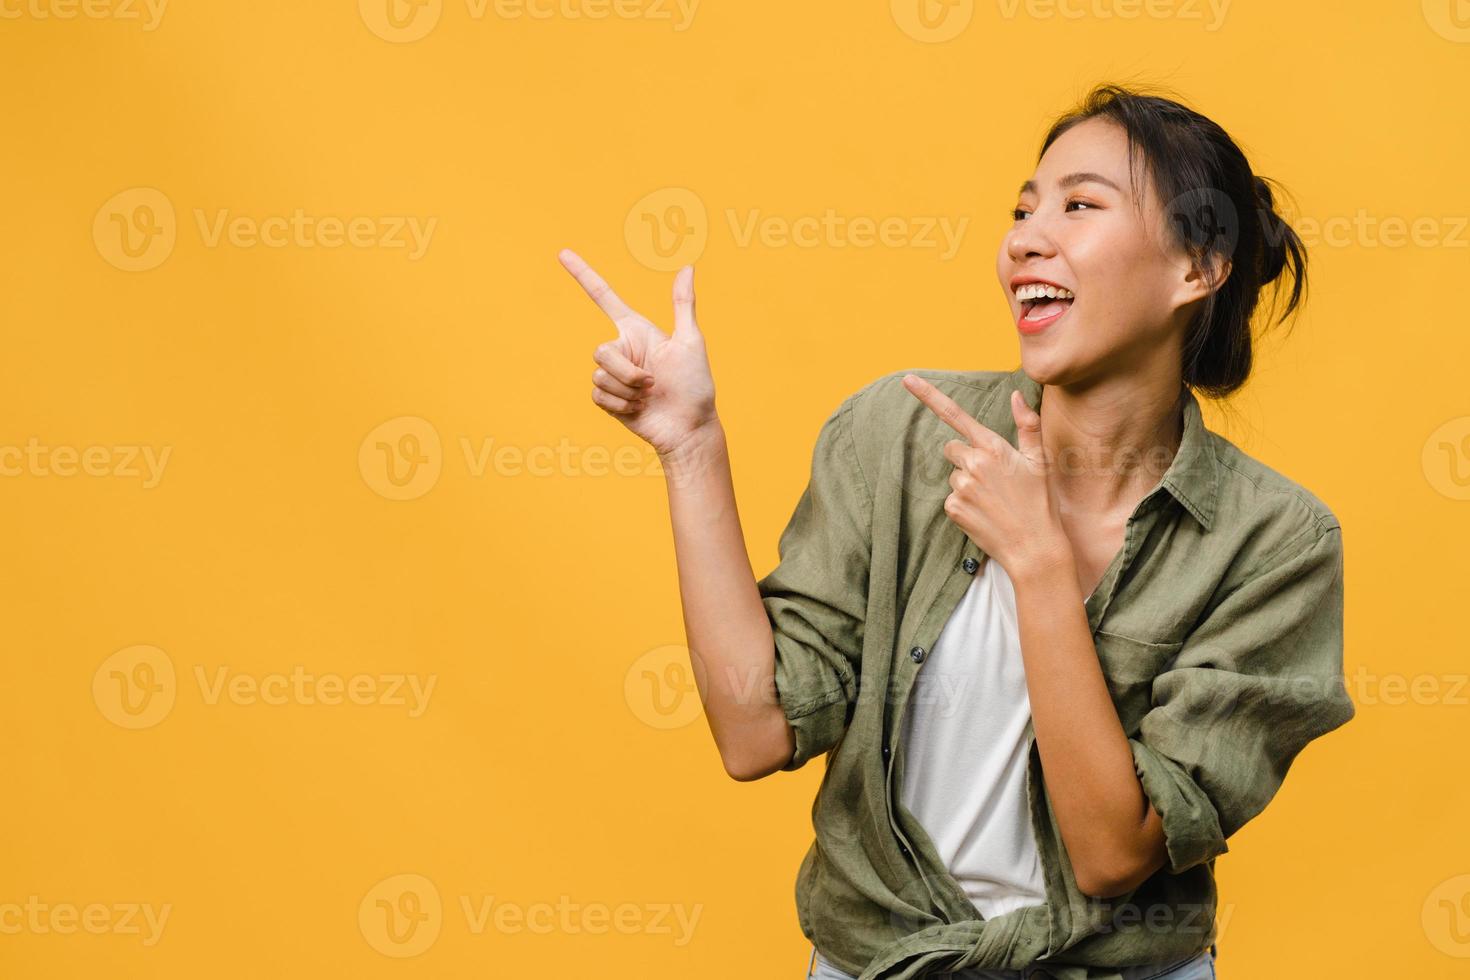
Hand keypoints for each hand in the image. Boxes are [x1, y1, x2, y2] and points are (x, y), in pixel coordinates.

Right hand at [559, 249, 718, 457]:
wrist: (688, 428)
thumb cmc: (695, 386)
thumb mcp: (690, 342)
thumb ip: (683, 305)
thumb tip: (687, 267)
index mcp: (637, 331)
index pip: (604, 298)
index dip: (583, 275)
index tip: (562, 253)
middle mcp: (622, 350)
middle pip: (600, 351)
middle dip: (627, 372)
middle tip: (652, 383)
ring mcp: (613, 375)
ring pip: (599, 375)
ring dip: (627, 391)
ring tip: (648, 398)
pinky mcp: (607, 398)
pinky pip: (598, 395)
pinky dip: (620, 405)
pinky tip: (638, 409)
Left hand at [901, 373, 1071, 579]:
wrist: (1034, 548)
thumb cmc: (1041, 502)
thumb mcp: (1040, 460)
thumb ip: (1027, 425)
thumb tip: (1015, 394)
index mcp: (994, 447)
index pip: (955, 415)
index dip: (928, 395)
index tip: (907, 379)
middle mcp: (974, 464)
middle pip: (953, 448)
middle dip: (967, 458)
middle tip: (993, 478)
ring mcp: (961, 487)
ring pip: (953, 474)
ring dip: (967, 482)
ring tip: (992, 498)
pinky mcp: (953, 508)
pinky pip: (951, 497)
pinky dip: (963, 503)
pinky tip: (984, 512)